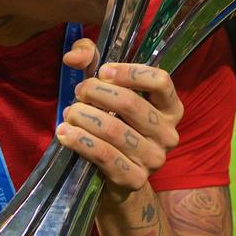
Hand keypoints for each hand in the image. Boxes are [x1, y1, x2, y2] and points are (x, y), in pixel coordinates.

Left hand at [56, 38, 182, 199]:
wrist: (116, 178)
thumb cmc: (114, 125)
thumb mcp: (107, 91)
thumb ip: (92, 61)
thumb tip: (73, 56)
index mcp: (171, 108)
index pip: (160, 80)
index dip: (129, 72)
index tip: (103, 71)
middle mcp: (168, 134)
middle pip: (131, 104)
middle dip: (97, 93)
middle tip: (79, 91)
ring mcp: (154, 159)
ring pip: (114, 130)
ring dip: (84, 117)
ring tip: (69, 113)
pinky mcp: (135, 179)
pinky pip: (104, 155)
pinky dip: (81, 141)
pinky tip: (65, 133)